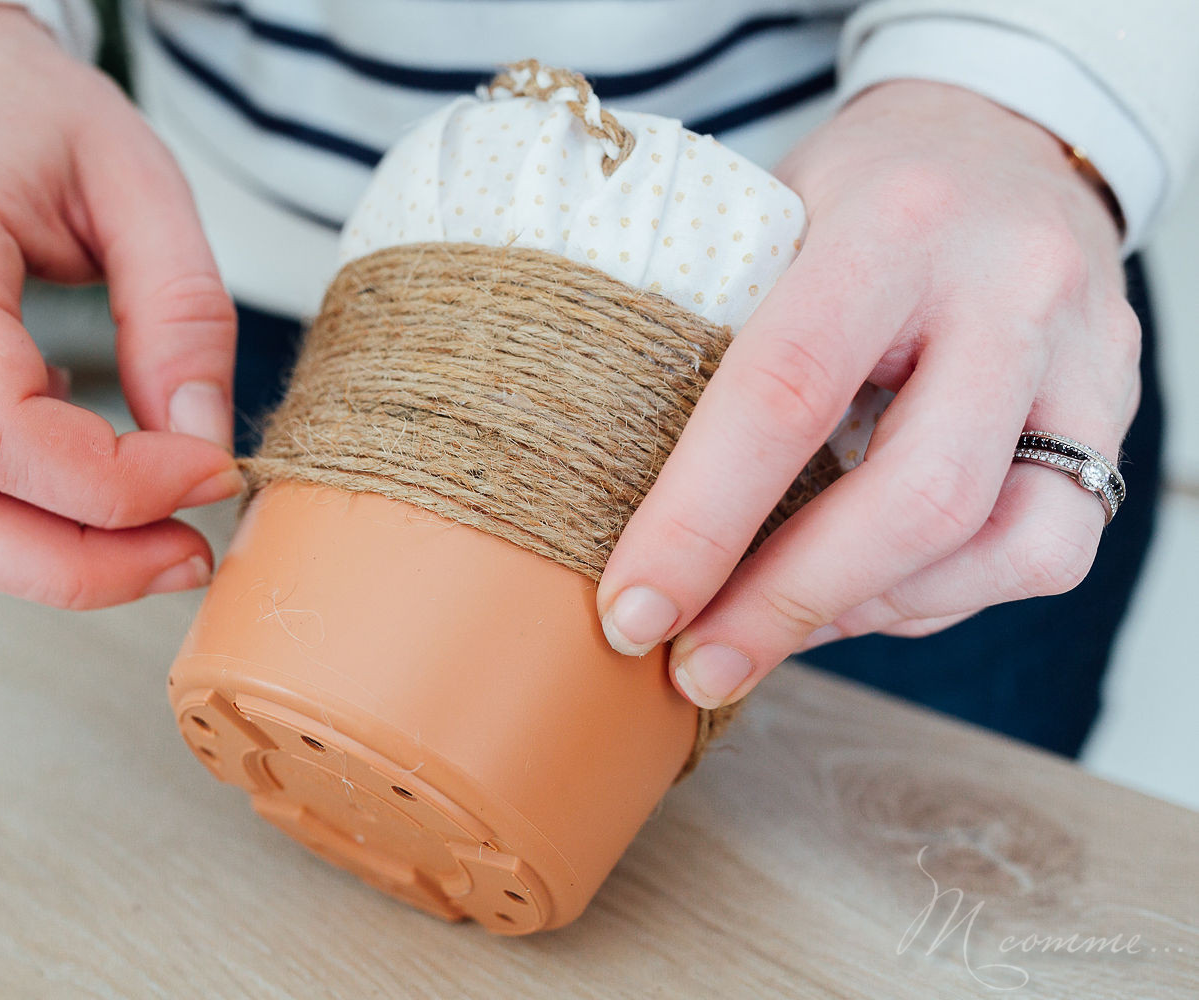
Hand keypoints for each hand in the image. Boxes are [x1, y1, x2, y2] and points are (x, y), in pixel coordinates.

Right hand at [0, 6, 242, 607]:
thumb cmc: (41, 122)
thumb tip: (200, 445)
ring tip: (145, 535)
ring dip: (40, 562)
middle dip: (79, 564)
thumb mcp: (145, 183)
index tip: (211, 473)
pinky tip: (66, 483)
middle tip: (188, 555)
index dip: (115, 485)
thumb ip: (183, 314)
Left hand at [596, 81, 1136, 707]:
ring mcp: (1084, 358)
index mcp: (893, 224)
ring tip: (766, 629)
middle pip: (915, 494)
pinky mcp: (1117, 418)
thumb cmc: (860, 194)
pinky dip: (932, 594)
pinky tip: (859, 592)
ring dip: (861, 612)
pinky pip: (1042, 550)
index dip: (702, 521)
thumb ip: (718, 336)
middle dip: (788, 604)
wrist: (1001, 138)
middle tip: (698, 666)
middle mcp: (1011, 288)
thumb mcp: (773, 220)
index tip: (634, 611)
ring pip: (998, 543)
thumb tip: (627, 509)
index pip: (787, 388)